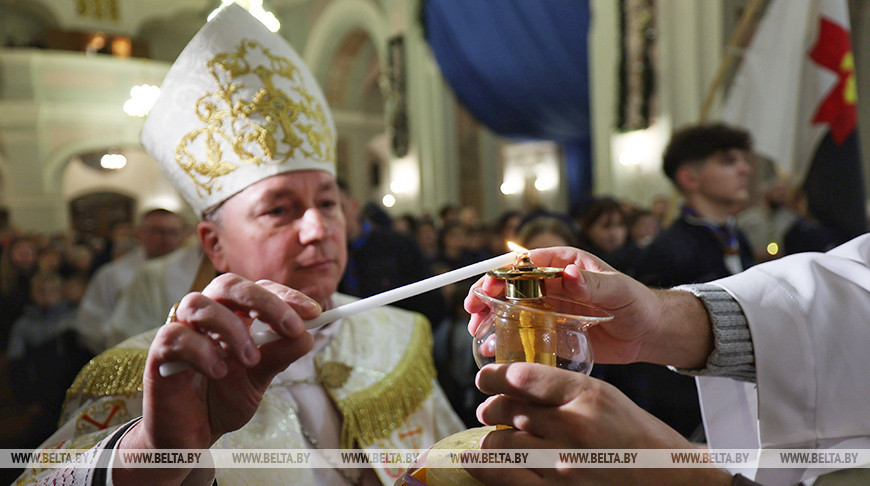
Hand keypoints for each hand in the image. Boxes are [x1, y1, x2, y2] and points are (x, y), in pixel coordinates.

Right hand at [115, 274, 317, 483]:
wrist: (192, 436)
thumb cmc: (223, 399)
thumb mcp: (260, 378)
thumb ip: (280, 356)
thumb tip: (307, 336)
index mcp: (232, 315)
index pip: (258, 289)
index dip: (285, 295)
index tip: (315, 312)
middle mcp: (205, 316)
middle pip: (228, 284)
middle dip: (265, 302)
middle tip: (293, 328)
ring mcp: (180, 330)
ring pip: (198, 303)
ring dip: (233, 328)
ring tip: (251, 360)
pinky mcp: (159, 354)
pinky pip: (175, 336)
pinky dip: (201, 351)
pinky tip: (219, 371)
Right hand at [465, 246, 712, 366]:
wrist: (650, 334)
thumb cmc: (638, 304)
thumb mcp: (619, 291)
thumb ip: (594, 285)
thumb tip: (569, 274)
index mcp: (565, 263)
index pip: (526, 263)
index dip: (502, 273)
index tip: (487, 285)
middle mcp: (553, 283)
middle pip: (511, 285)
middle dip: (488, 295)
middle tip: (472, 310)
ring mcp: (550, 307)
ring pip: (512, 309)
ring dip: (491, 317)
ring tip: (477, 332)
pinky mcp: (552, 330)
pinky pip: (524, 332)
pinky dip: (506, 338)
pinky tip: (493, 348)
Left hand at [468, 363, 731, 485]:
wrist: (669, 481)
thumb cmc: (638, 439)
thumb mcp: (606, 398)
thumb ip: (563, 390)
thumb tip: (516, 385)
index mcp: (586, 395)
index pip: (523, 377)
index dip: (495, 375)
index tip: (485, 378)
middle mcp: (572, 427)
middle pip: (507, 409)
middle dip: (492, 407)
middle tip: (490, 410)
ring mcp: (562, 463)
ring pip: (501, 442)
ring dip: (493, 437)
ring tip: (496, 436)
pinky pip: (505, 475)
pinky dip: (486, 465)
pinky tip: (477, 458)